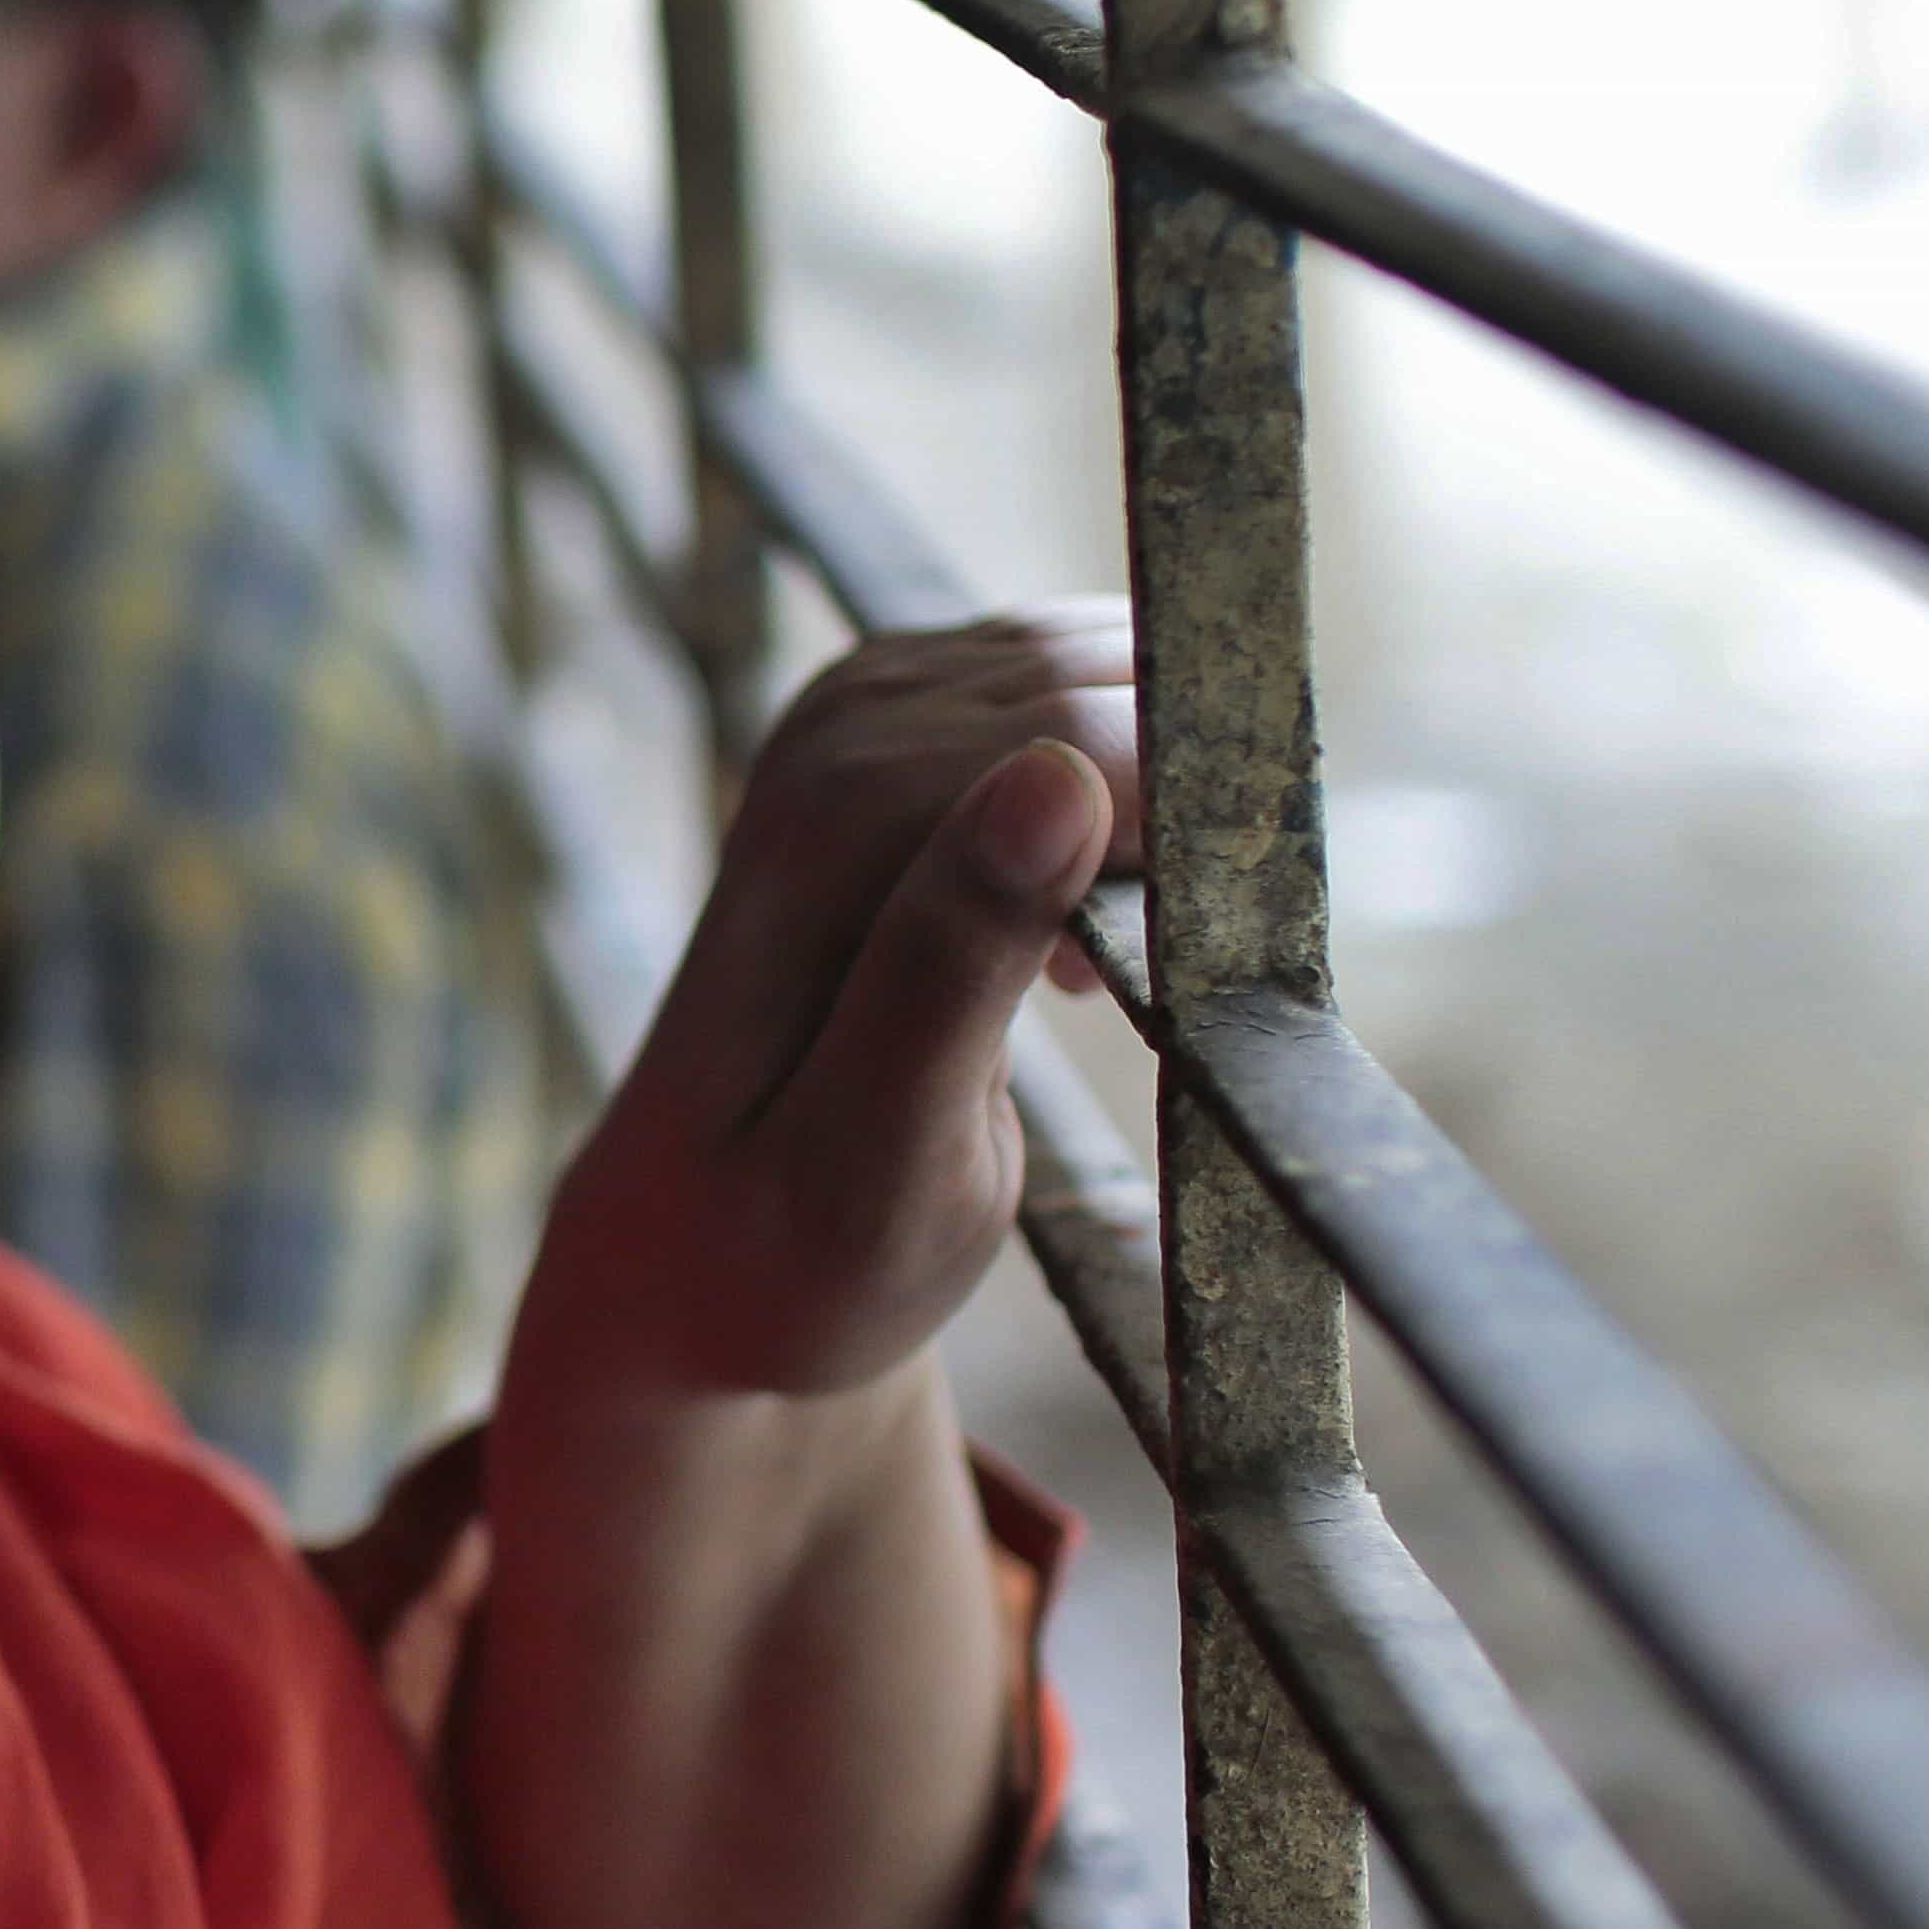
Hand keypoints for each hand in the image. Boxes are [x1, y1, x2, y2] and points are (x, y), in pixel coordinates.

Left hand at [516, 603, 1139, 1407]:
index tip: (1233, 949)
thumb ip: (954, 967)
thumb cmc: (798, 1252)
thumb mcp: (880, 1160)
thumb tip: (1062, 778)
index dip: (1196, 815)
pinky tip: (1100, 906)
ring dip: (1160, 787)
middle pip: (1096, 684)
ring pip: (1092, 666)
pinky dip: (1119, 774)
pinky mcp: (881, 730)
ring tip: (1139, 953)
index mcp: (825, 834)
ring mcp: (846, 721)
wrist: (694, 1262)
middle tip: (1198, 974)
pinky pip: (1061, 683)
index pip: (1080, 737)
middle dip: (1187, 802)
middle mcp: (826, 741)